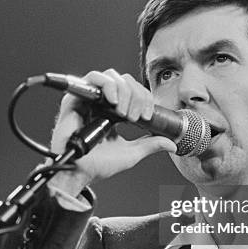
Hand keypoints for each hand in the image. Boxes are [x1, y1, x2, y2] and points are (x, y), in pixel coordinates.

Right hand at [48, 69, 175, 195]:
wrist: (79, 172)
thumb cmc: (98, 165)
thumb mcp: (131, 153)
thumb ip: (150, 145)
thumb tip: (172, 144)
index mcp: (114, 111)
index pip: (135, 91)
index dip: (145, 98)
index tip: (147, 116)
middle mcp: (102, 102)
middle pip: (125, 81)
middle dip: (137, 96)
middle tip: (135, 117)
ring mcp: (89, 99)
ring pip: (112, 76)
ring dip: (124, 91)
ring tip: (123, 112)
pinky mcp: (75, 98)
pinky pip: (92, 78)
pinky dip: (107, 85)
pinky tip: (114, 102)